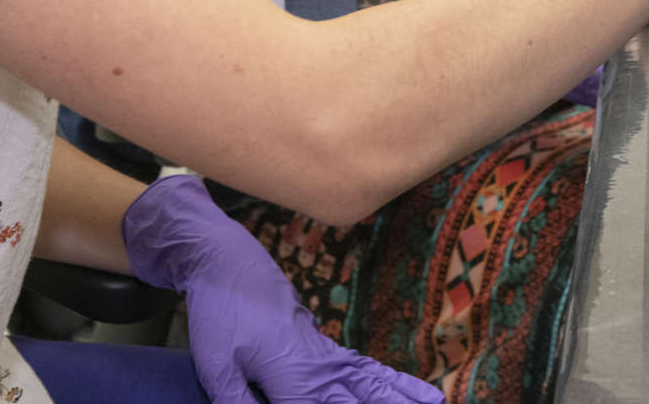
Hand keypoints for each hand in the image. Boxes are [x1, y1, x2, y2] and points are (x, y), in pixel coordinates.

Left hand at [122, 176, 443, 403]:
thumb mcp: (215, 366)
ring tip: (433, 402)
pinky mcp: (319, 342)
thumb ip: (238, 402)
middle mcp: (316, 365)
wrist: (227, 259)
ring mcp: (321, 351)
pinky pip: (361, 365)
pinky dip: (385, 378)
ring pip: (367, 382)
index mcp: (291, 375)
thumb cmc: (219, 313)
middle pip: (357, 399)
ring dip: (397, 395)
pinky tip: (402, 386)